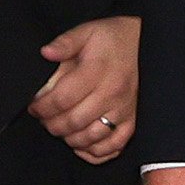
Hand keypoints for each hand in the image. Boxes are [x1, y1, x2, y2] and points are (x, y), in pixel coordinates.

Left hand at [31, 15, 139, 160]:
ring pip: (91, 137)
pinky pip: (114, 146)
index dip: (42, 108)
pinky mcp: (134, 121)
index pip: (62, 99)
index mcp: (98, 72)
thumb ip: (65, 42)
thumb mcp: (88, 32)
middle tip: (44, 119)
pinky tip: (82, 144)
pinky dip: (95, 152)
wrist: (150, 45)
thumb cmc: (115, 39)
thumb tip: (45, 53)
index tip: (34, 107)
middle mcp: (112, 94)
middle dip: (52, 125)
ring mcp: (125, 110)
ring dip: (70, 138)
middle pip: (74, 122)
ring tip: (61, 129)